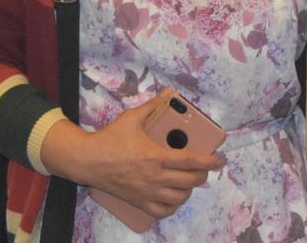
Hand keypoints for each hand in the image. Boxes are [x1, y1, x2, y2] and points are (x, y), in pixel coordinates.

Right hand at [40, 95, 223, 219]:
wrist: (86, 161)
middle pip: (190, 181)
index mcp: (155, 156)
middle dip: (202, 174)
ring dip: (188, 190)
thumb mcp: (131, 118)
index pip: (191, 161)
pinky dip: (172, 206)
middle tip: (204, 168)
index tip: (219, 160)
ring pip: (179, 198)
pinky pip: (162, 211)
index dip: (209, 161)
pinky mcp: (138, 202)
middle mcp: (154, 177)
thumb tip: (167, 95)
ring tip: (189, 180)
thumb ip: (152, 107)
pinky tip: (174, 197)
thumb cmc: (110, 139)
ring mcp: (146, 192)